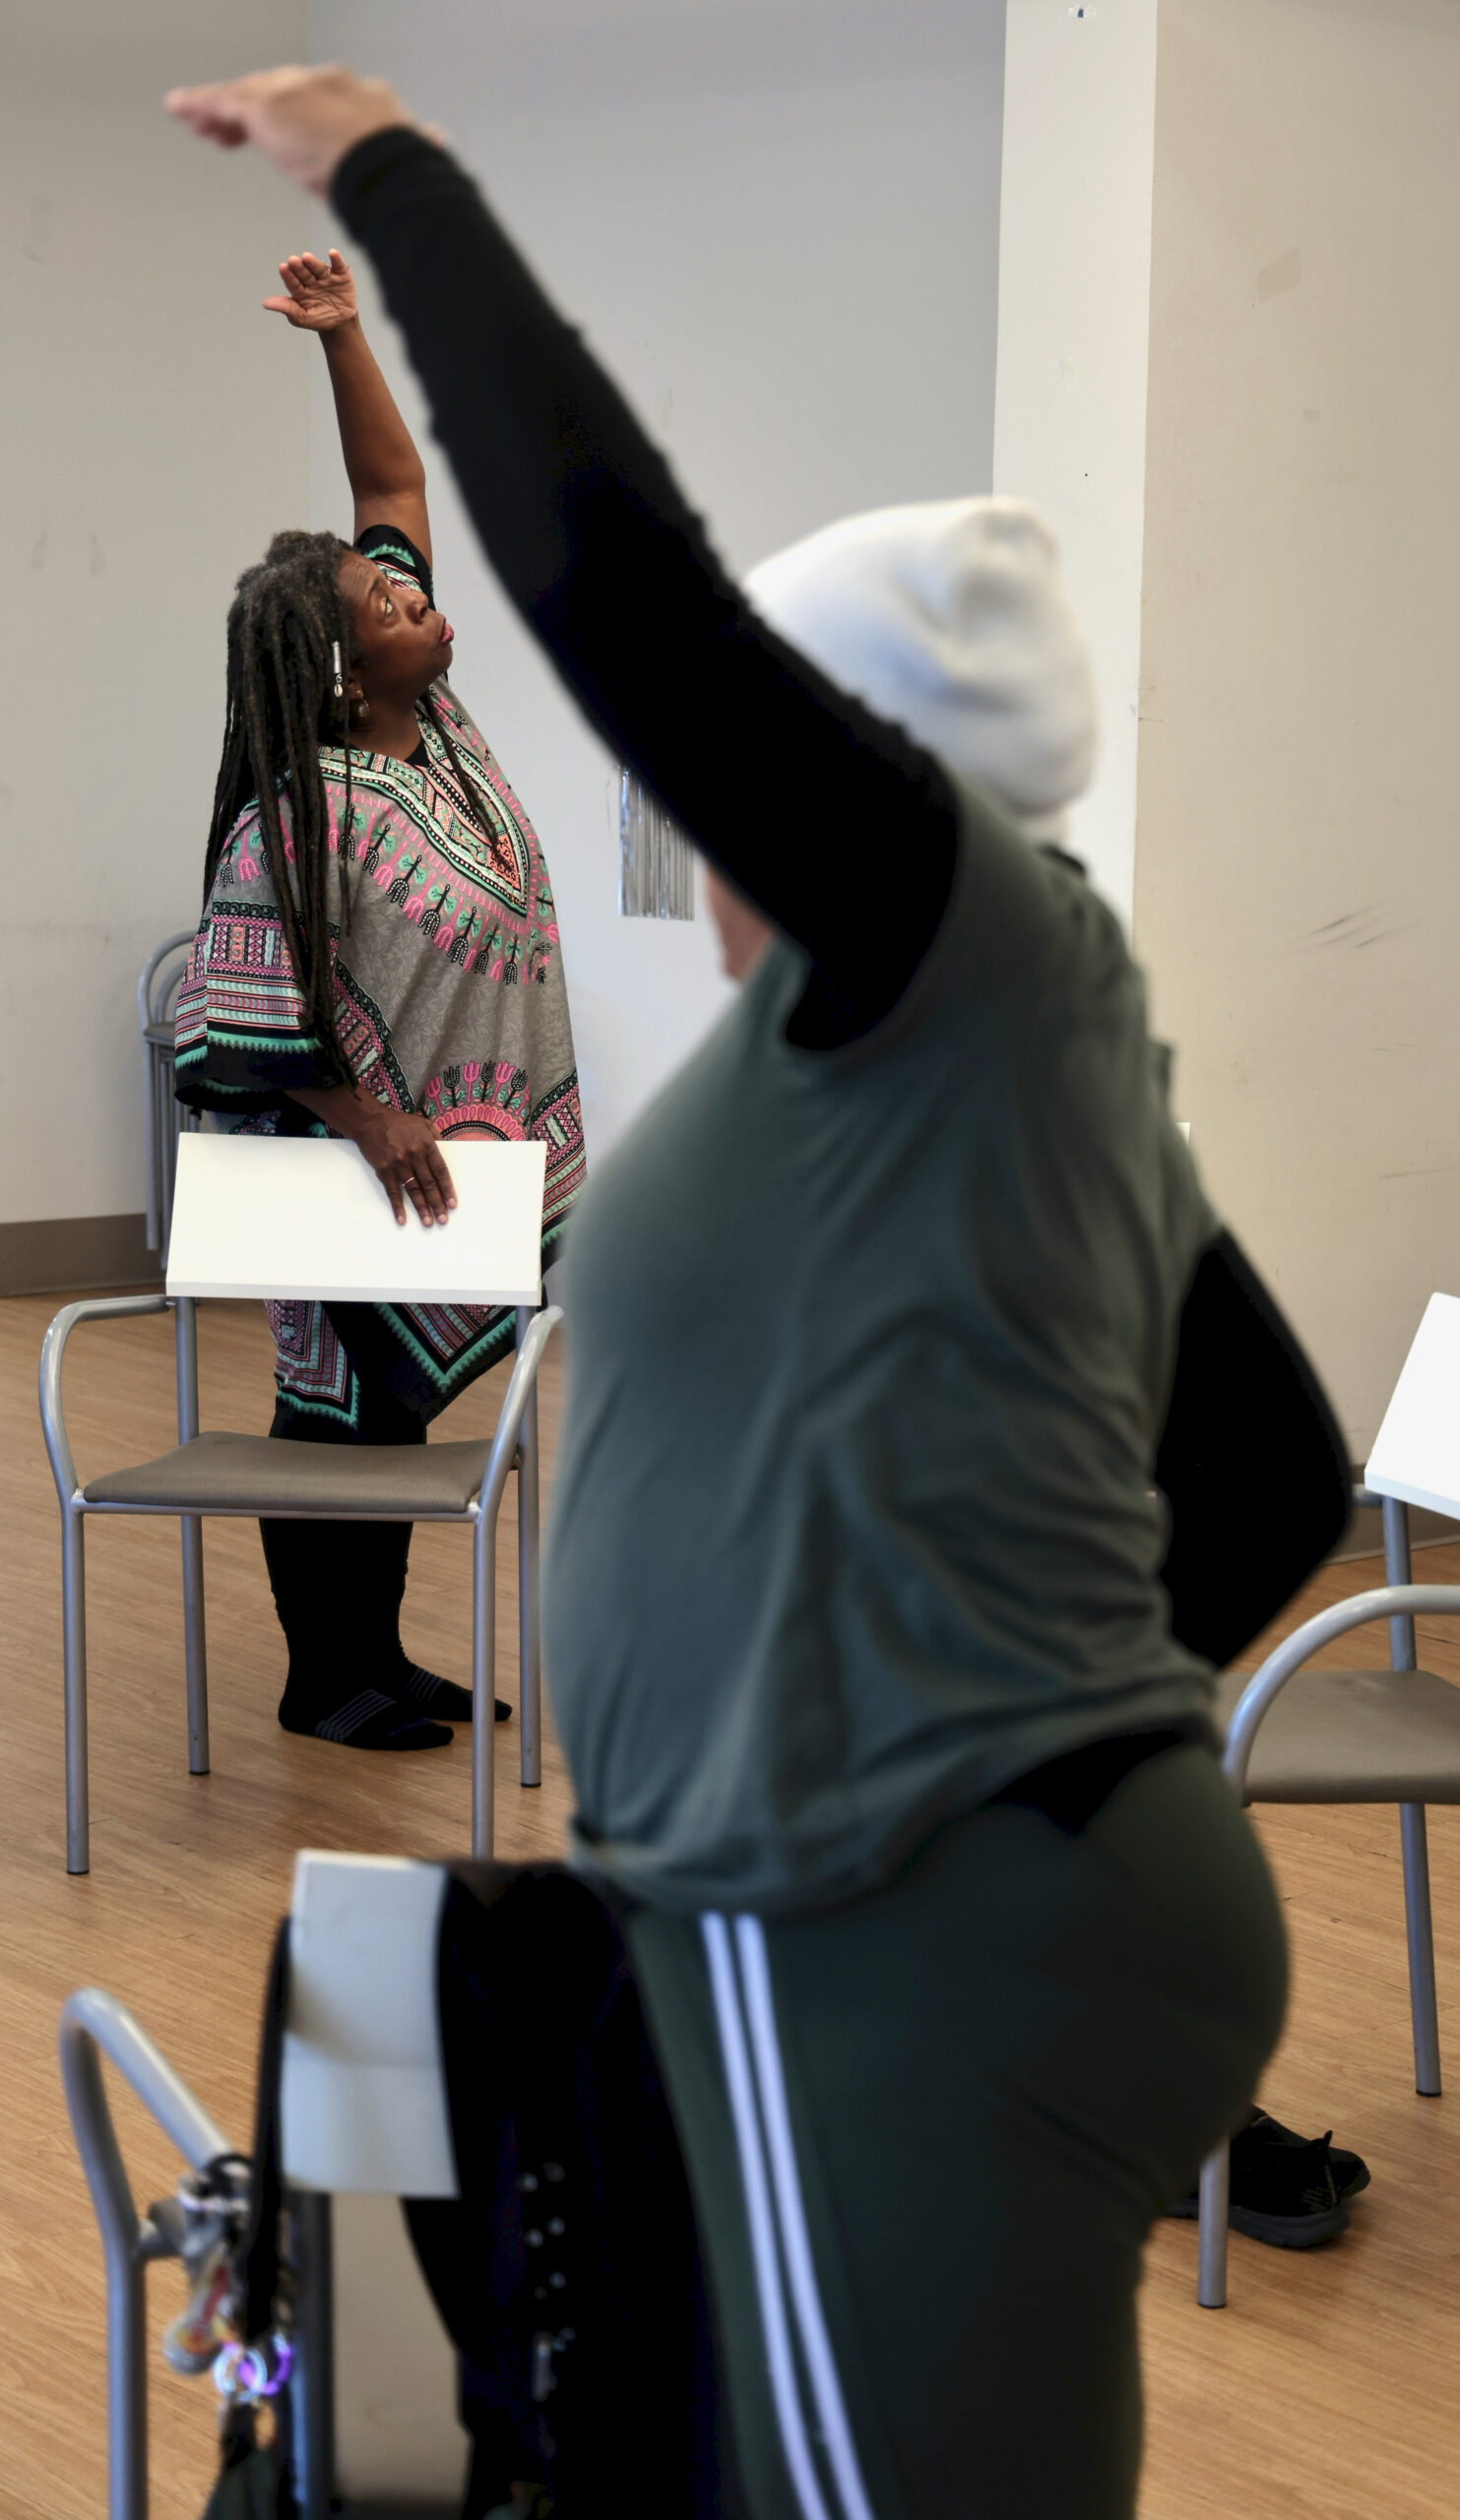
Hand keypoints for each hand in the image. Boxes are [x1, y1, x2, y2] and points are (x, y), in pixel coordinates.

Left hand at [164, 65, 412, 197]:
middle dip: (257, 109)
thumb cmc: (404, 176)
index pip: (319, 96)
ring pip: (246, 94)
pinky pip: (220, 101)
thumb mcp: (412, 160)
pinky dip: (197, 105)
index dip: (302, 112)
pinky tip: (178, 109)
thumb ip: (419, 149)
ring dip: (221, 110)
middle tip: (234, 129)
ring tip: (203, 126)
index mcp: (361, 95)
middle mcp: (324, 83)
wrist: (387, 169)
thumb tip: (436, 144)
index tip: (296, 131)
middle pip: (278, 90)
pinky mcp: (263, 107)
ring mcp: (292, 91)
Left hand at [265, 247, 358, 331]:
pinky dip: (336, 259)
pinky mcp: (342, 275)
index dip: (288, 275)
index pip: (293, 282)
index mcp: (300, 290)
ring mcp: (326, 277)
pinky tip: (332, 253)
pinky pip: (339, 266)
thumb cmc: (319, 320)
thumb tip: (265, 303)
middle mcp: (312, 280)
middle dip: (299, 267)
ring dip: (313, 263)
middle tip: (293, 261)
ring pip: (319, 268)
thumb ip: (286, 308)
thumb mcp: (301, 317)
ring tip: (306, 257)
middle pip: (305, 273)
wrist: (341, 325)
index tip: (283, 267)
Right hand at [350, 1105, 457, 1227]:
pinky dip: (397, 1206)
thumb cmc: (398, 1122)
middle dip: (437, 1204)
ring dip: (421, 1208)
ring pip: (413, 1190)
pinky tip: (402, 1218)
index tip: (452, 1204)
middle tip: (443, 1219)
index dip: (447, 1189)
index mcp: (426, 1145)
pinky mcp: (383, 1169)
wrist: (369, 1120)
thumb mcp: (423, 1123)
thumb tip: (449, 1150)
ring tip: (428, 1222)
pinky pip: (392, 1191)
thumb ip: (437, 1138)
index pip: (441, 1171)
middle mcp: (414, 1155)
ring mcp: (398, 1163)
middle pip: (429, 1184)